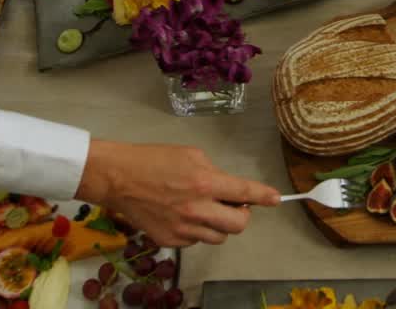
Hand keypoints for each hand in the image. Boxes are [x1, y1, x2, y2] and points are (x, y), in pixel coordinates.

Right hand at [76, 140, 279, 246]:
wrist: (118, 178)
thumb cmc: (153, 160)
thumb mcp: (191, 155)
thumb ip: (214, 173)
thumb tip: (228, 188)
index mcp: (205, 183)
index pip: (245, 193)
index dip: (265, 196)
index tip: (276, 199)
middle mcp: (197, 209)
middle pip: (238, 226)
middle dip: (243, 216)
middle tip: (234, 206)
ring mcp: (183, 228)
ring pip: (218, 237)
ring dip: (219, 225)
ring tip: (205, 209)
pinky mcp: (169, 240)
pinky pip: (195, 240)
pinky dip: (196, 230)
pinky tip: (183, 215)